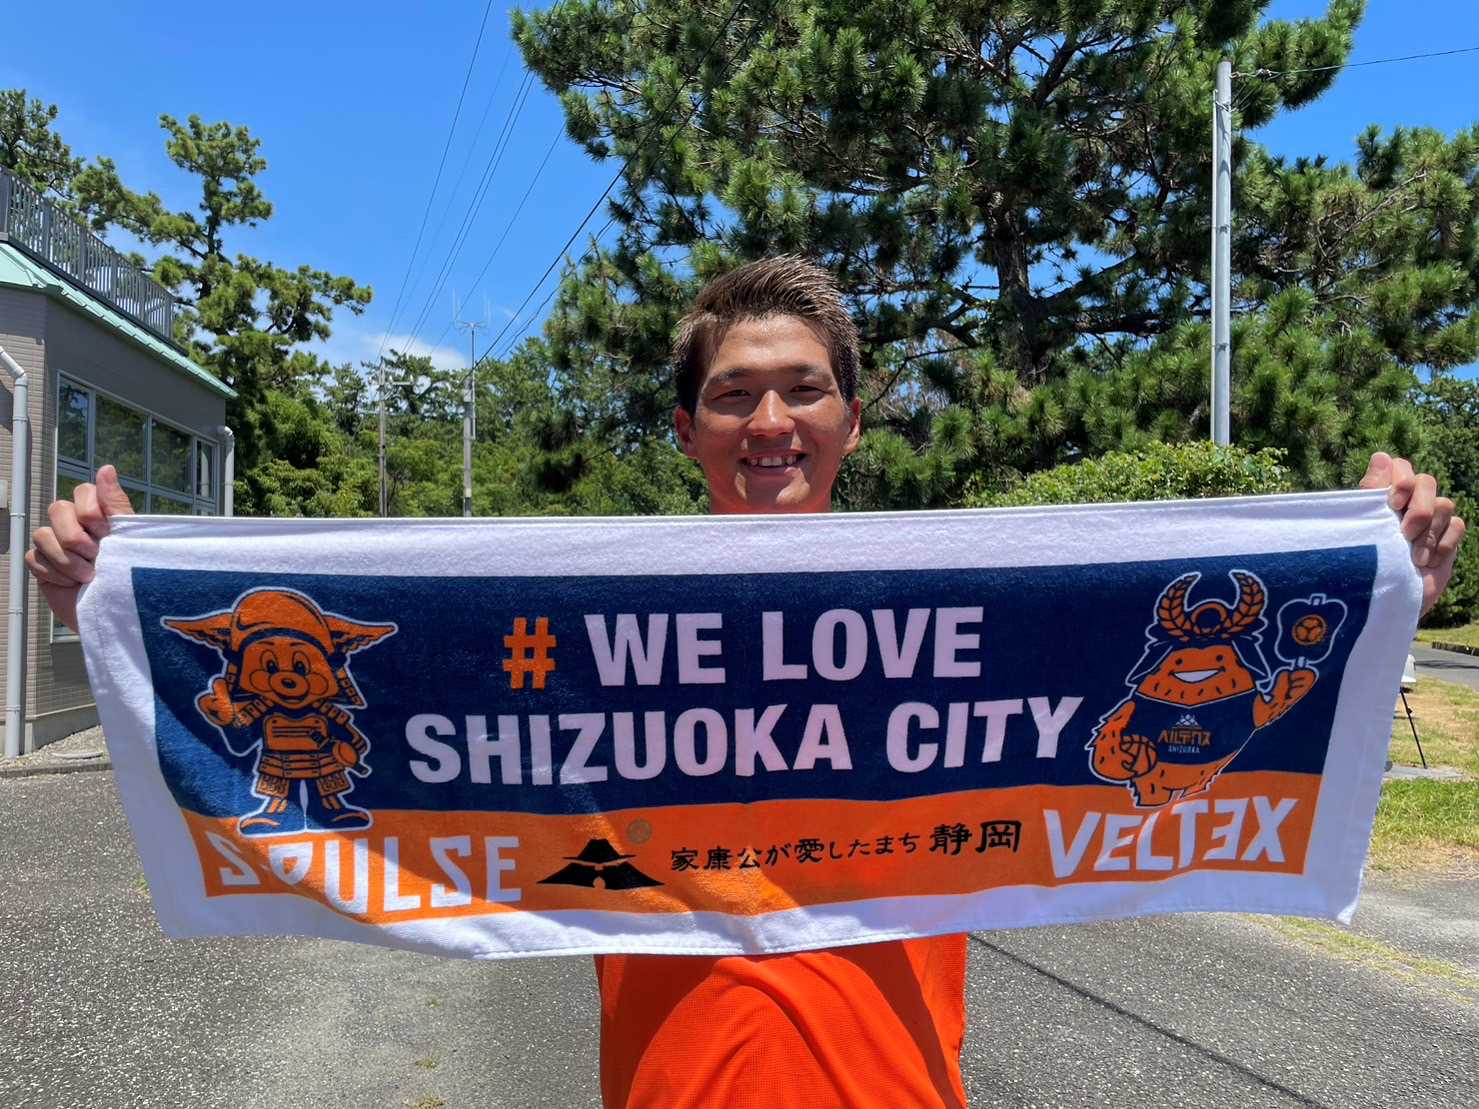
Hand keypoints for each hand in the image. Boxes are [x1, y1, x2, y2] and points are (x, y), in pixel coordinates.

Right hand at [26, 464, 133, 632]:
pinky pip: (34, 558)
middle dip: (77, 537)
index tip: (109, 535)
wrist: (119, 615)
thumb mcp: (129, 538)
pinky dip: (55, 574)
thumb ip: (115, 505)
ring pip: (43, 534)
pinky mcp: (42, 566)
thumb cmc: (130, 576)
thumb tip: (106, 468)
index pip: (83, 492)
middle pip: (57, 509)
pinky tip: (73, 585)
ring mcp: (55, 544)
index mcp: (99, 515)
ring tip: (89, 577)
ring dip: (67, 560)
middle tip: (97, 558)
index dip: (92, 513)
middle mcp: (74, 524)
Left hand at [1360, 452, 1465, 617]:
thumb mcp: (1364, 528)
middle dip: (1418, 508)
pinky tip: (1426, 563)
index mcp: (1383, 497)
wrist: (1385, 602)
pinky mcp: (1448, 538)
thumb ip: (1372, 494)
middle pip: (1427, 481)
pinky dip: (1442, 545)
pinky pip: (1458, 526)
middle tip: (1403, 534)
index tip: (1392, 502)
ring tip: (1413, 557)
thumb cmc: (1366, 565)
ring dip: (1428, 533)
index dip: (1400, 479)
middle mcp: (1408, 503)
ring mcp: (1431, 520)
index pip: (1399, 466)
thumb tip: (1380, 456)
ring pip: (1444, 504)